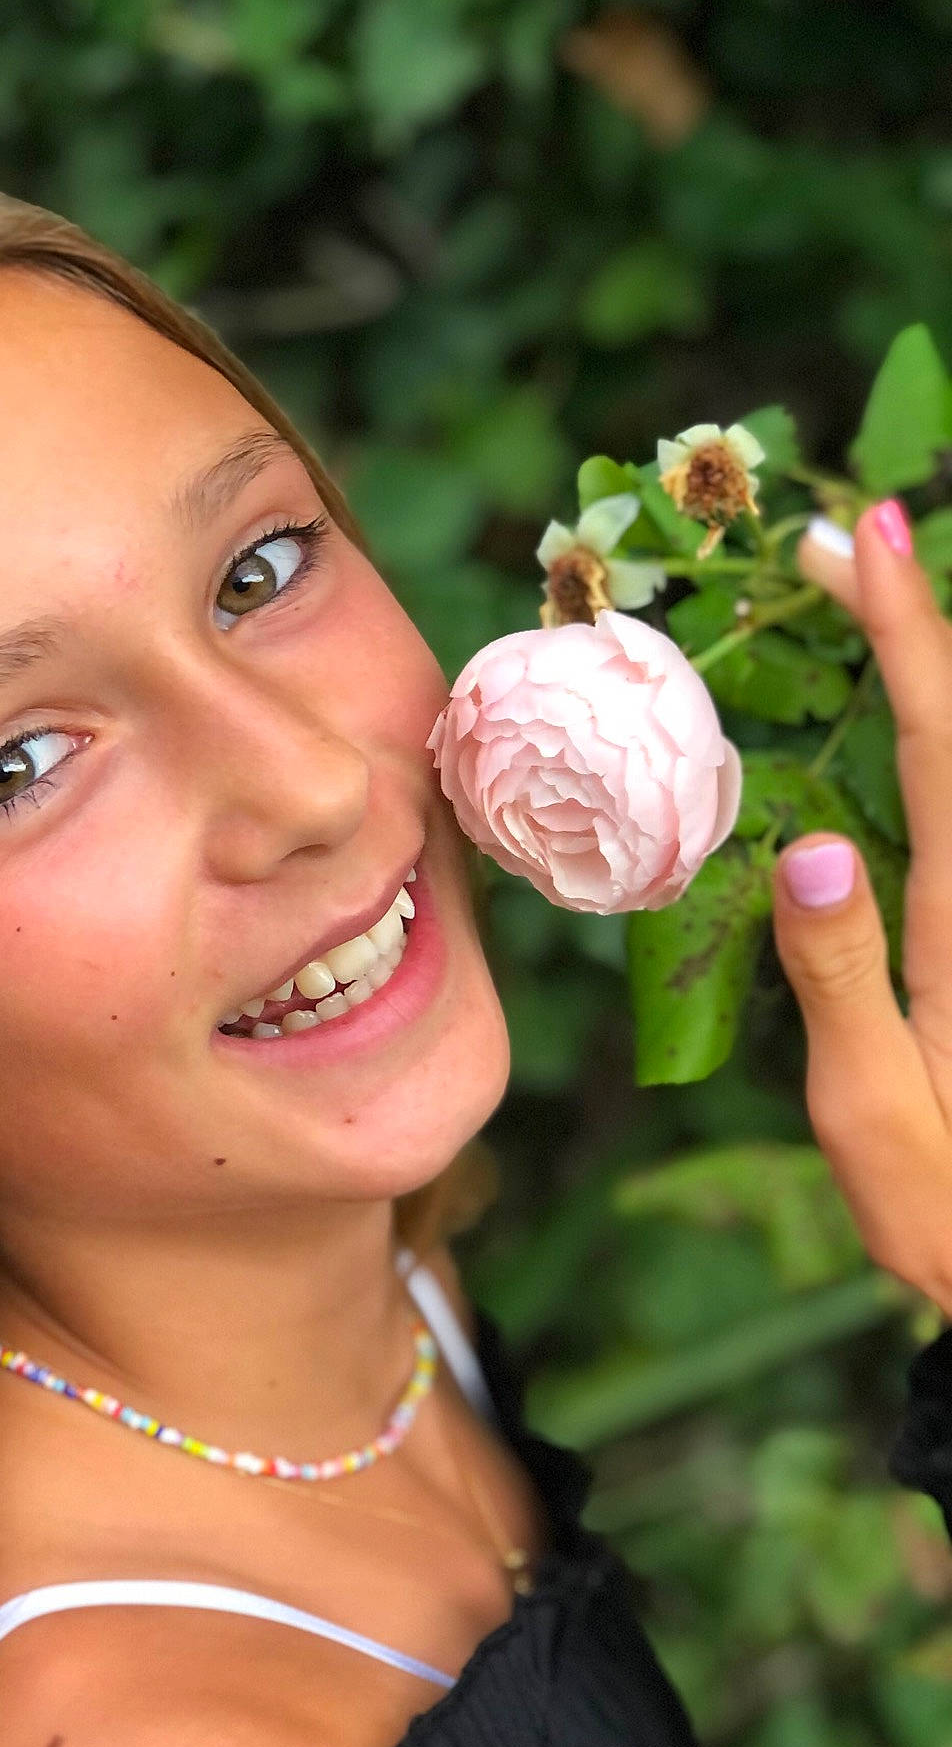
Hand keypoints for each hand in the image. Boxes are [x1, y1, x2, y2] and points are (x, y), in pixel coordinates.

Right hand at [777, 500, 951, 1315]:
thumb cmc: (948, 1212)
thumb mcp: (876, 1114)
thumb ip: (844, 977)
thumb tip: (810, 845)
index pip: (940, 744)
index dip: (907, 633)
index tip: (867, 537)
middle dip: (918, 620)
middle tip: (853, 535)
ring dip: (938, 672)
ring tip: (888, 594)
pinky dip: (943, 749)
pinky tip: (923, 726)